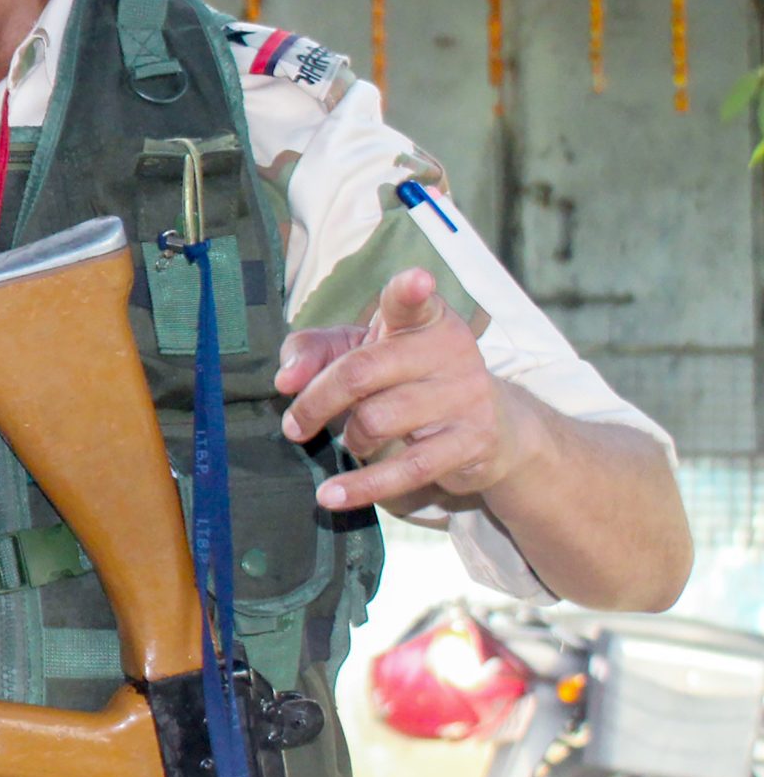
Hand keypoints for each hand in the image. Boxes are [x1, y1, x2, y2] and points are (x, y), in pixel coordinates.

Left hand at [277, 267, 541, 511]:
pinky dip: (361, 486)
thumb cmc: (408, 379)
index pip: (411, 302)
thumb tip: (285, 379)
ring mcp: (465, 396)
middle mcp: (449, 350)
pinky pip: (406, 470)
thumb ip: (314, 351)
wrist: (490, 427)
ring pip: (376, 421)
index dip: (409, 291)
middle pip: (360, 372)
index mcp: (423, 319)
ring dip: (348, 438)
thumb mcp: (361, 352)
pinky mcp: (471, 442)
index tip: (415, 280)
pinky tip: (330, 496)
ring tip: (351, 440)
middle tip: (293, 424)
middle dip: (315, 402)